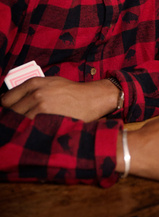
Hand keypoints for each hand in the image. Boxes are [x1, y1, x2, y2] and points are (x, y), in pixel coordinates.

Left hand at [1, 77, 119, 121]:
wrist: (91, 98)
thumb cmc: (71, 92)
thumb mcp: (50, 83)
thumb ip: (32, 90)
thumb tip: (13, 102)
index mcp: (34, 82)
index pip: (6, 99)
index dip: (4, 109)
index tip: (6, 115)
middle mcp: (35, 93)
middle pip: (9, 112)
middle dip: (9, 119)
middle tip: (13, 126)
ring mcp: (40, 107)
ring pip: (17, 122)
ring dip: (17, 127)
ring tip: (22, 132)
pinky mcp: (47, 119)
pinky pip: (29, 128)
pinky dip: (27, 132)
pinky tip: (31, 134)